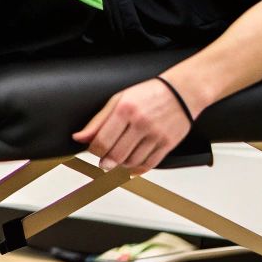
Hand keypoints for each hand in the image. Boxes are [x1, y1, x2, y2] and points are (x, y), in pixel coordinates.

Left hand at [72, 78, 194, 174]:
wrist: (182, 91)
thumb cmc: (149, 93)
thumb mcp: (119, 100)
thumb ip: (98, 121)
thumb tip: (79, 138)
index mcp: (125, 110)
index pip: (102, 141)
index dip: (94, 151)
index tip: (93, 150)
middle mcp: (140, 123)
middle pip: (116, 155)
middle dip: (106, 161)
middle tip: (104, 160)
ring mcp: (155, 134)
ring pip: (132, 162)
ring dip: (121, 166)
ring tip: (118, 159)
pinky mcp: (168, 144)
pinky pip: (149, 164)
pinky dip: (137, 169)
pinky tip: (132, 165)